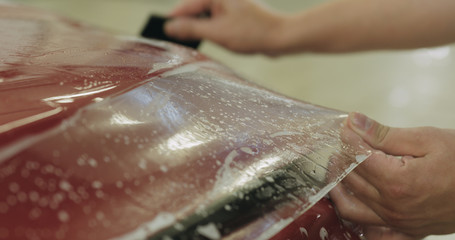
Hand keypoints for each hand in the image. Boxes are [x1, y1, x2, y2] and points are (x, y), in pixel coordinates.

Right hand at [165, 0, 286, 54]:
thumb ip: (192, 28)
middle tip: (173, 38)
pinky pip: (215, 19)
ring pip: (205, 15)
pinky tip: (205, 38)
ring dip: (197, 27)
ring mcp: (229, 4)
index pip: (187, 5)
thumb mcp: (217, 32)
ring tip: (187, 39)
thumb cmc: (252, 32)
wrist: (280, 37)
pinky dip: (208, 28)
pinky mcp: (235, 13)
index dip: (173, 19)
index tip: (160, 30)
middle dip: (185, 23)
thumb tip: (171, 26)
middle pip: (195, 9)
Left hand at [330, 112, 454, 238]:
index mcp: (398, 182)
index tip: (346, 127)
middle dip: (343, 158)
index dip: (349, 139)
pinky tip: (353, 198)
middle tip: (343, 142)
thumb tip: (354, 122)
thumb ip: (384, 134)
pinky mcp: (406, 230)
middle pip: (353, 180)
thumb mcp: (427, 139)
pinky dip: (356, 214)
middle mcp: (394, 207)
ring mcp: (399, 222)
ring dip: (340, 186)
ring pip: (352, 207)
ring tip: (340, 166)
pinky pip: (371, 229)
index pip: (358, 158)